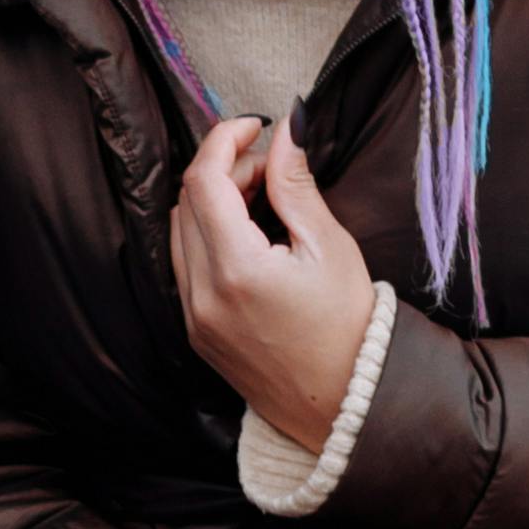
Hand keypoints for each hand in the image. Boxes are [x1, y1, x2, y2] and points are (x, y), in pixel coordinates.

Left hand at [171, 112, 377, 448]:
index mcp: (235, 270)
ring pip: (180, 231)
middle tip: (270, 167)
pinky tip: (247, 233)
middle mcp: (201, 295)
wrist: (341, 403)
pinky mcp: (194, 331)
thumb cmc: (348, 325)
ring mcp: (192, 316)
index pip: (204, 181)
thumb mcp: (328, 245)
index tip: (254, 125)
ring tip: (263, 198)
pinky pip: (185, 265)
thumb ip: (296, 184)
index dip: (224, 140)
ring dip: (212, 200)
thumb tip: (286, 129)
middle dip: (223, 169)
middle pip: (187, 202)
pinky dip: (207, 234)